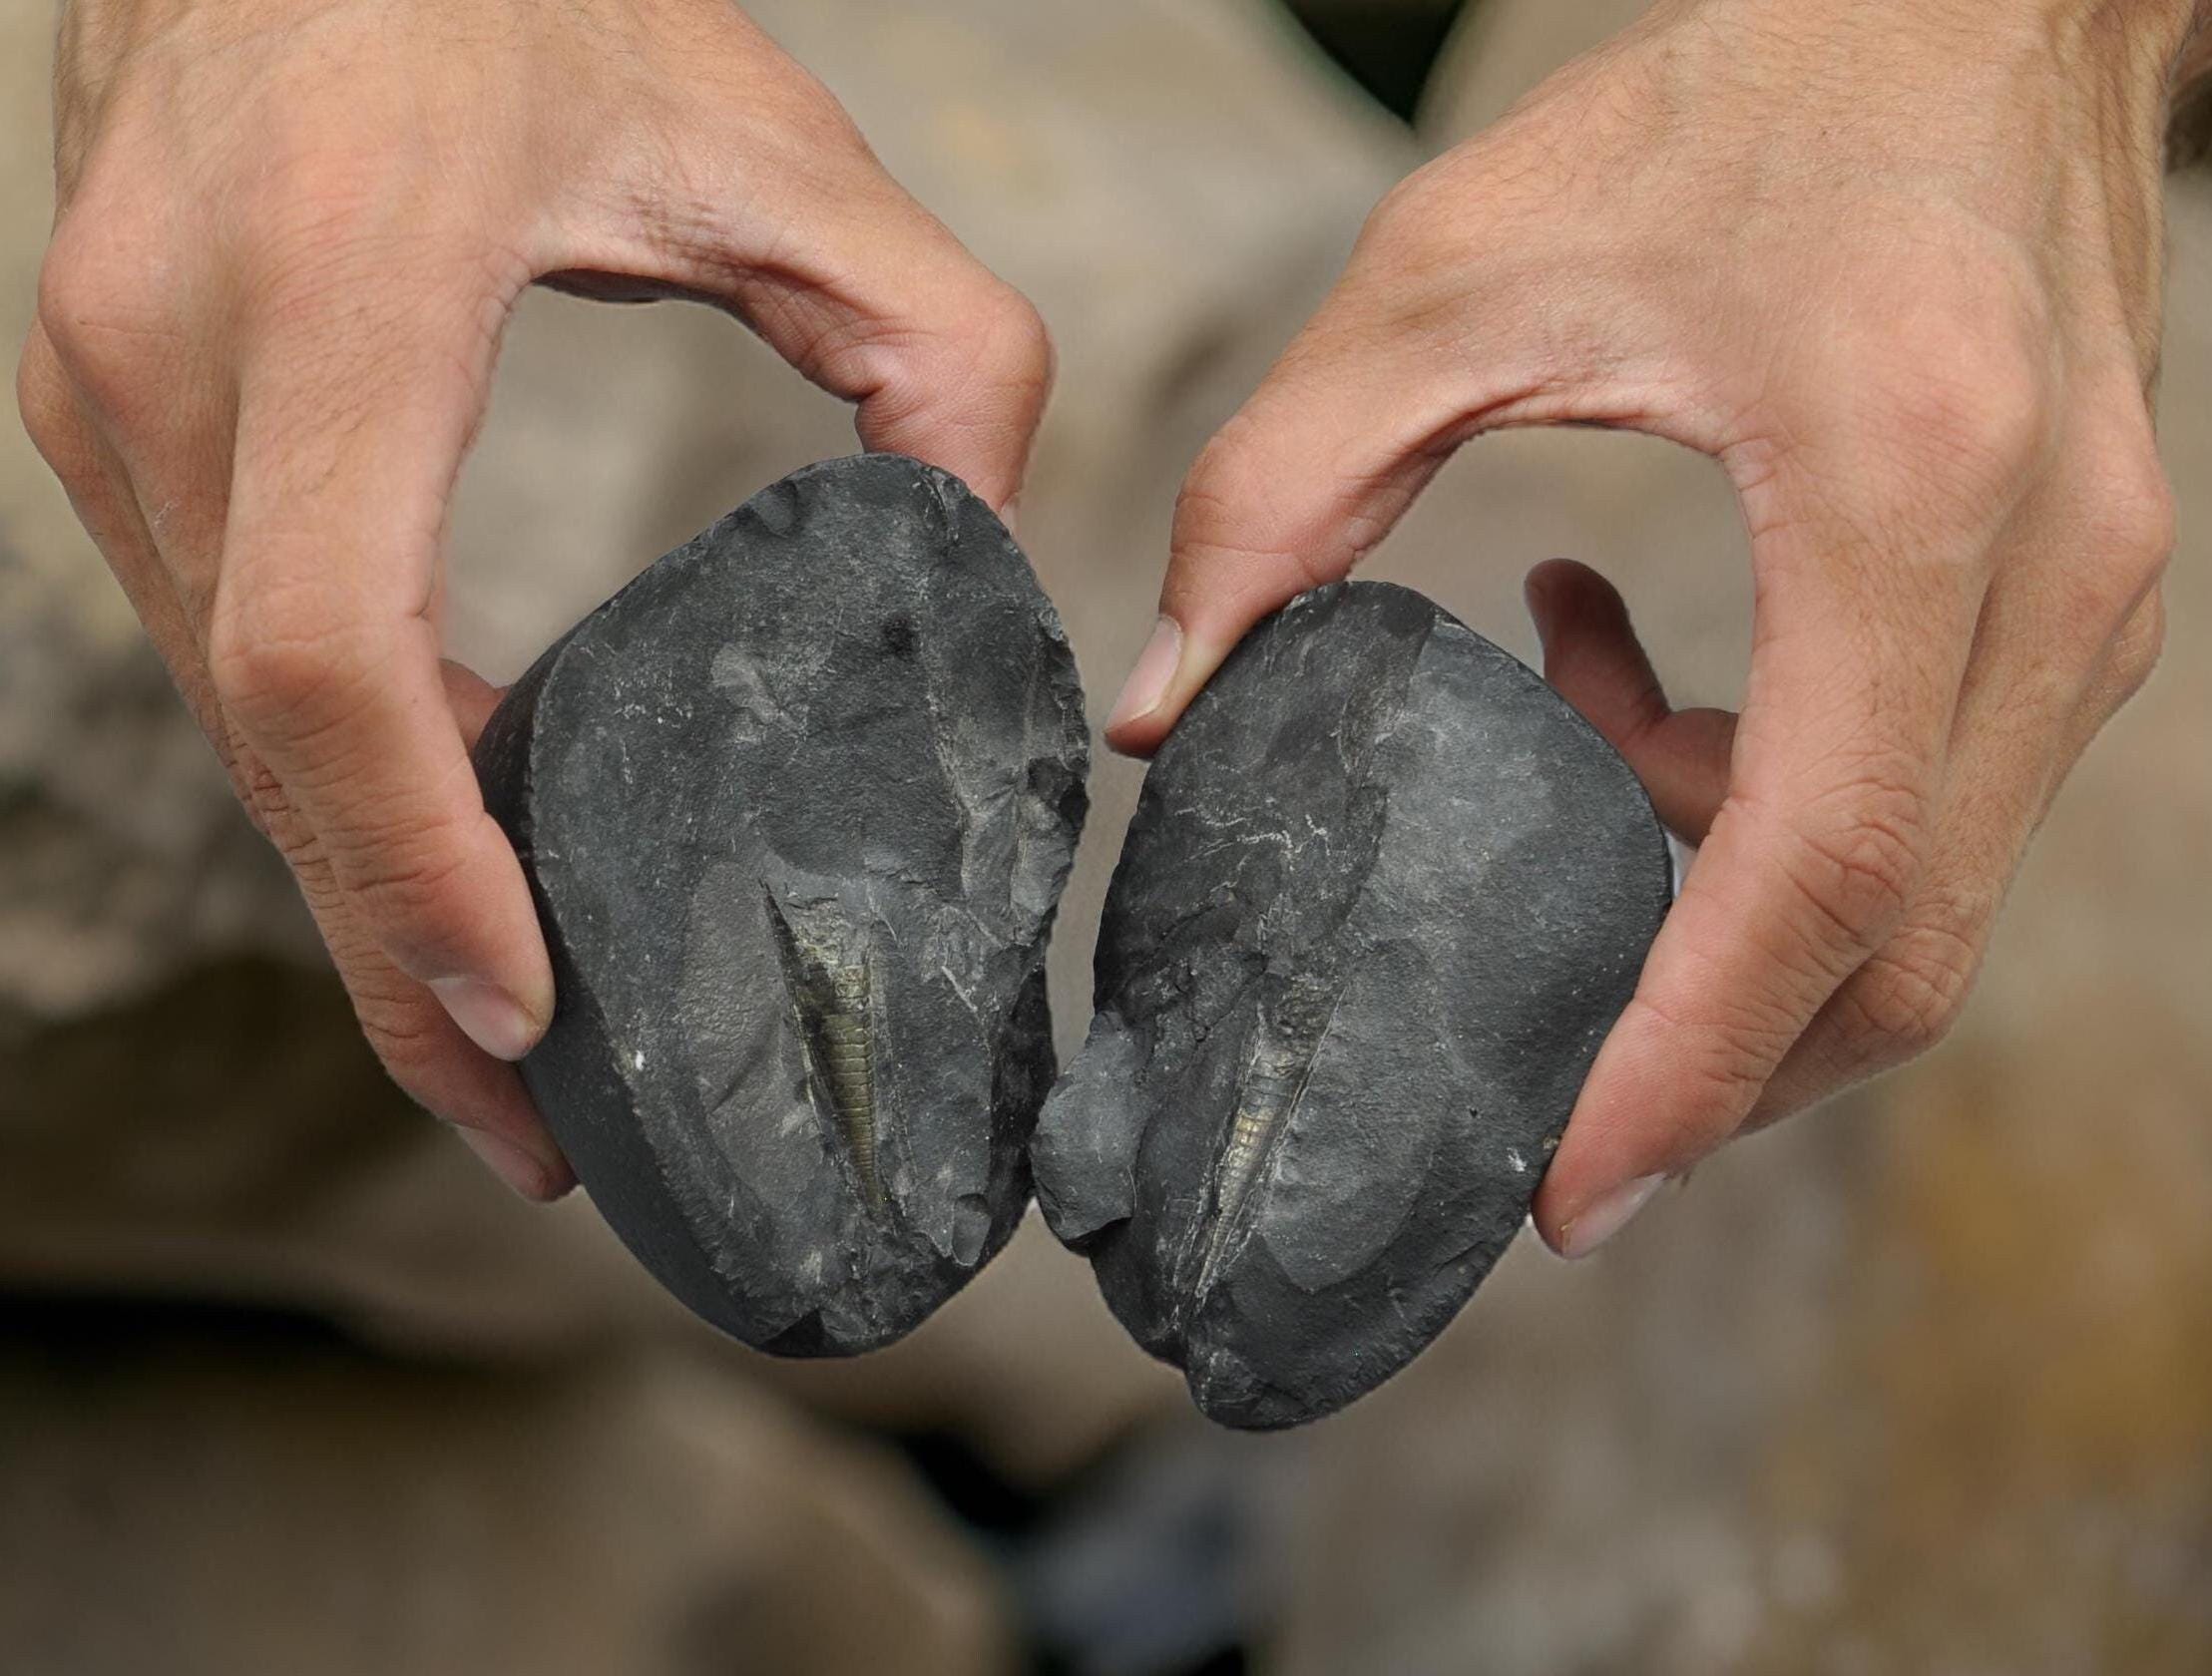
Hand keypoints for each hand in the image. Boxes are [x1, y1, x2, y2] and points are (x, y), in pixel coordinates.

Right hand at [18, 0, 1050, 1195]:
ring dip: (356, 895)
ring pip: (227, 726)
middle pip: (265, 747)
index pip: (336, 651)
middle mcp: (172, 362)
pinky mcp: (108, 414)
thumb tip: (984, 556)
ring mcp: (105, 395)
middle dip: (395, 959)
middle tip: (539, 1129)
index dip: (423, 870)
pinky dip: (324, 785)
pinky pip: (223, 652)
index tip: (533, 1026)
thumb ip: (934, 345)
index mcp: (338, 288)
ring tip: (503, 1038)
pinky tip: (435, 861)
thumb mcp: (768, 139)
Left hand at [1105, 0, 2202, 1253]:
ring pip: (1923, 890)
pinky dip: (1768, 803)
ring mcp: (2093, 598)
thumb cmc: (1735, 98)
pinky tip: (1618, 661)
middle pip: (1902, 945)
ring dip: (1724, 905)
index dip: (1685, 1063)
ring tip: (1562, 754)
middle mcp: (2047, 575)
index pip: (1818, 871)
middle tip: (1545, 1102)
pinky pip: (1929, 792)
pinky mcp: (2077, 593)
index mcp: (1899, 488)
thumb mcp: (1463, 272)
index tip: (1569, 1191)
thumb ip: (1284, 489)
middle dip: (1716, 1063)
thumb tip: (1152, 705)